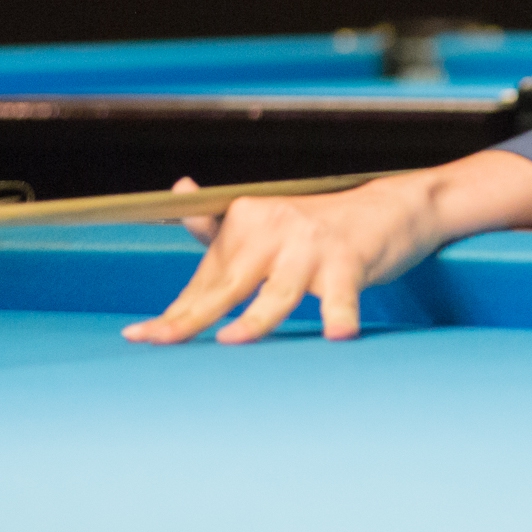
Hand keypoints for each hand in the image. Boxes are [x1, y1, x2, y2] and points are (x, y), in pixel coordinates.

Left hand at [122, 149, 531, 345]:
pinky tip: (338, 334)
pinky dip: (341, 314)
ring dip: (255, 318)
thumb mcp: (268, 223)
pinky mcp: (350, 259)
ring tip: (231, 341)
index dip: (175, 311)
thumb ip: (218, 223)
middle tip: (159, 340)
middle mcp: (274, 227)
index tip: (140, 336)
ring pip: (278, 292)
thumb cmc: (319, 228)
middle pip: (227, 284)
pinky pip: (342, 294)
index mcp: (248, 220)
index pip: (206, 277)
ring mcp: (312, 245)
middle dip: (192, 316)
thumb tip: (179, 190)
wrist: (390, 209)